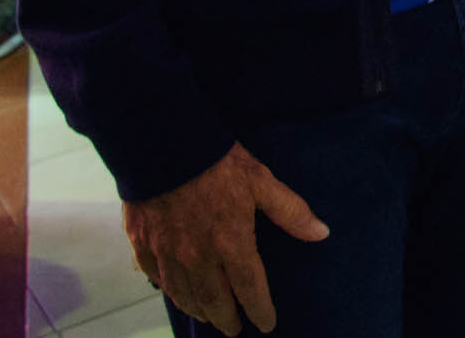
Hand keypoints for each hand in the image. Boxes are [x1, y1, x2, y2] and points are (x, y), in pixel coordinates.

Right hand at [122, 142, 326, 334]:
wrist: (162, 145)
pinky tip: (176, 292)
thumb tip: (322, 233)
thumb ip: (290, 211)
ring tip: (209, 316)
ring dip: (198, 310)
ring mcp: (167, 253)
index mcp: (230, 242)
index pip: (250, 288)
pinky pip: (157, 278)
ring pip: (183, 295)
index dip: (259, 309)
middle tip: (234, 329)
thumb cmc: (217, 161)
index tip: (267, 323)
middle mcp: (197, 256)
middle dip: (226, 318)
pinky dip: (170, 291)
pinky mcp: (142, 244)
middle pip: (213, 301)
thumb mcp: (261, 180)